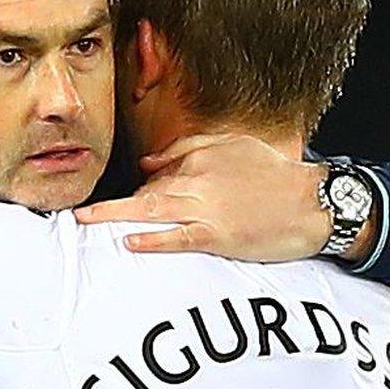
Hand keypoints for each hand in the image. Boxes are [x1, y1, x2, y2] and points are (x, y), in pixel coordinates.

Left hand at [74, 134, 332, 261]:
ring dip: (116, 216)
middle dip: (108, 204)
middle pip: (144, 192)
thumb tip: (147, 163)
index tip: (109, 209)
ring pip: (153, 211)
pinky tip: (129, 241)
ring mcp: (208, 208)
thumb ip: (187, 149)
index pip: (155, 176)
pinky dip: (154, 239)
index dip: (131, 194)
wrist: (313, 202)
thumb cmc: (274, 175)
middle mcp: (198, 180)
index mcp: (199, 158)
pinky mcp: (220, 234)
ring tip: (86, 223)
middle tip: (76, 214)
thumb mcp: (232, 147)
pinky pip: (180, 237)